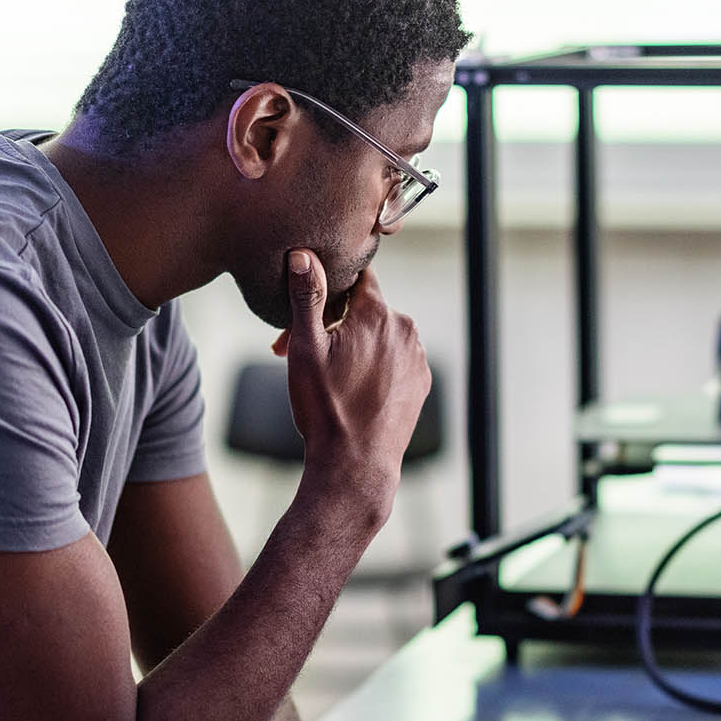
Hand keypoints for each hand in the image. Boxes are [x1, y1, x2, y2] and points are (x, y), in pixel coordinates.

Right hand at [280, 251, 429, 524]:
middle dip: (334, 322)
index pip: (357, 275)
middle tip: (299, 352)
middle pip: (365, 309)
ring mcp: (417, 357)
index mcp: (378, 313)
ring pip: (380, 335)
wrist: (355, 466)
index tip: (310, 306)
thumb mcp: (305, 349)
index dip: (329, 286)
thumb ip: (306, 296)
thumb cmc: (326, 408)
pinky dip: (373, 366)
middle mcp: (405, 328)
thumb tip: (303, 254)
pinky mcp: (421, 382)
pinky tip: (351, 389)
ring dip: (354, 345)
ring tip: (326, 375)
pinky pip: (394, 360)